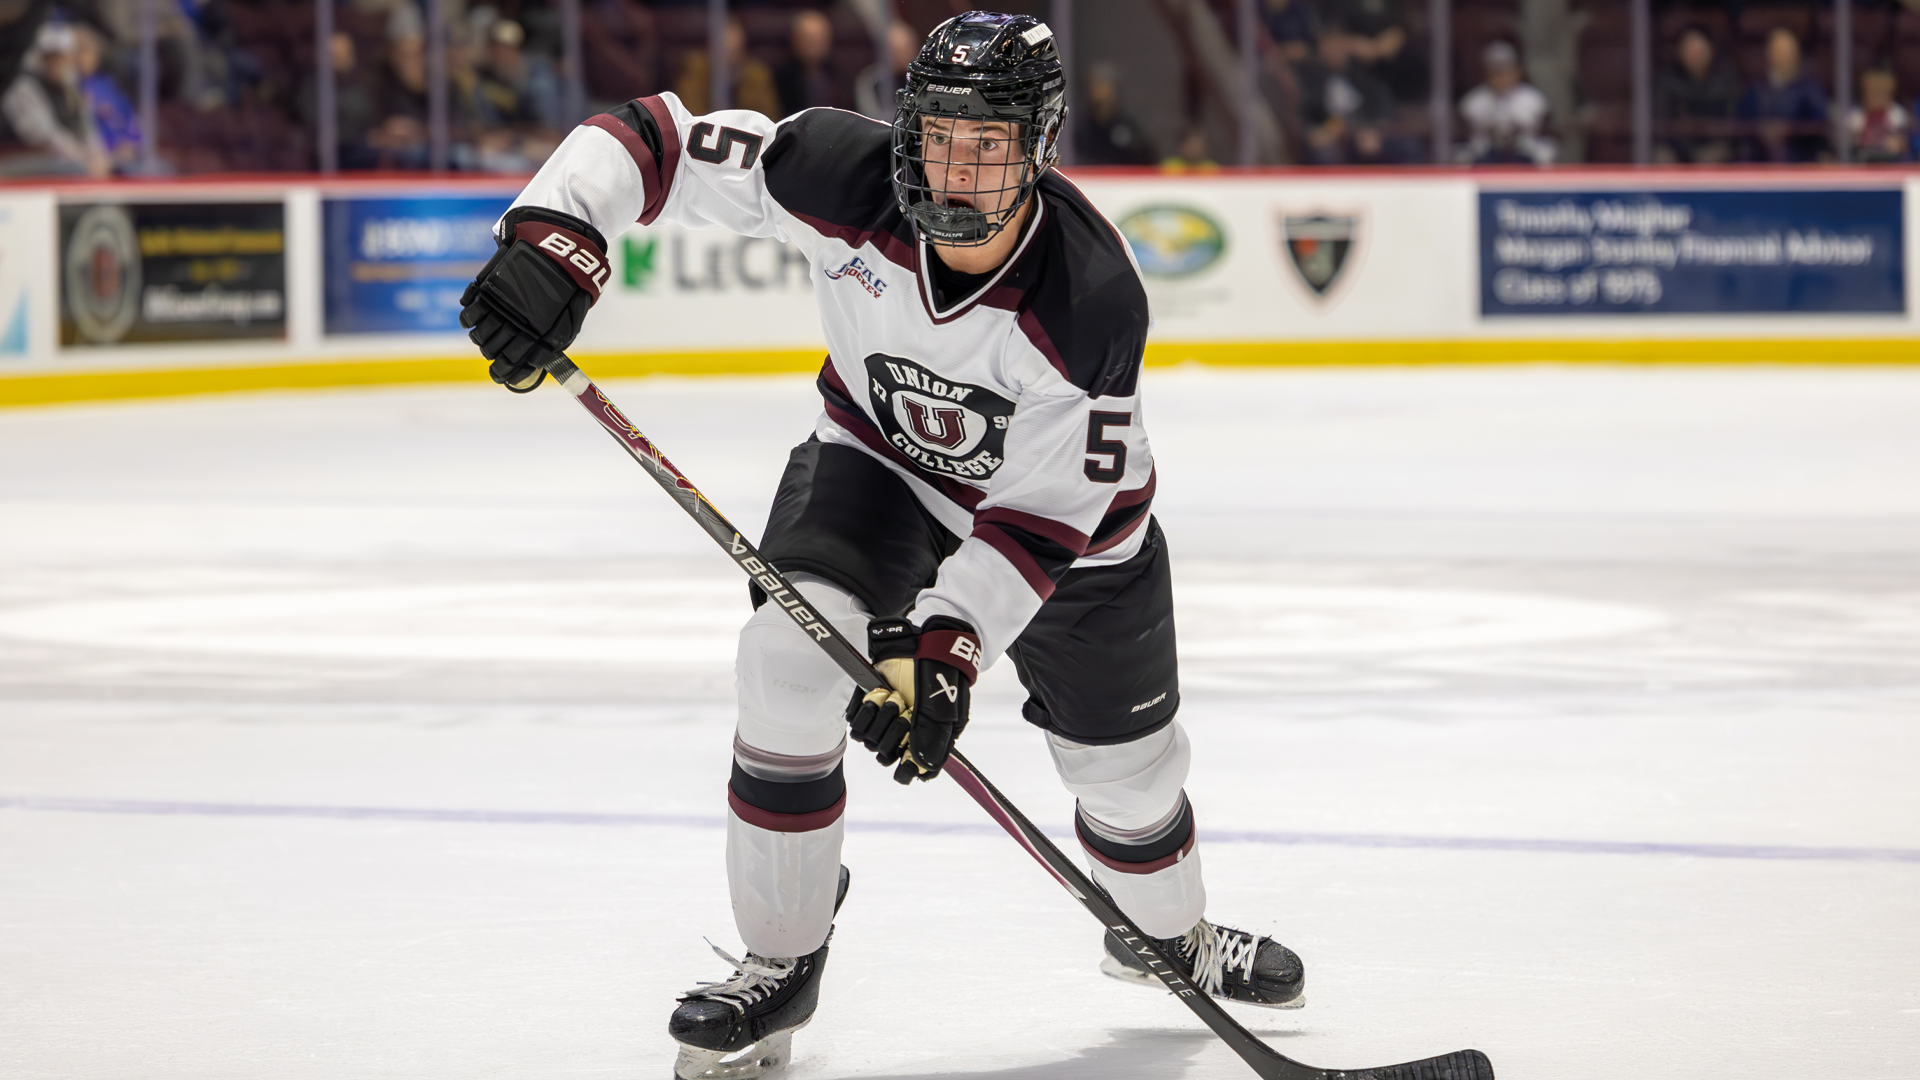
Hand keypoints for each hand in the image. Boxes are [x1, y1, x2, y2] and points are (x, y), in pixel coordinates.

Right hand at [459, 206, 609, 391]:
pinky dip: (468, 319)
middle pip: (493, 351)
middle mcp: (518, 324)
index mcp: (539, 336)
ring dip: (480, 339)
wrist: (560, 249)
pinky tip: (472, 320)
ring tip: (484, 336)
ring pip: (480, 336)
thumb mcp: (570, 321)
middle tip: (493, 353)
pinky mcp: (490, 289)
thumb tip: (536, 364)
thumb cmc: (570, 288)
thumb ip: (552, 344)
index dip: (503, 373)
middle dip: (492, 356)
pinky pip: (470, 313)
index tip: (499, 375)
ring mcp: (502, 307)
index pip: (514, 365)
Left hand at [845, 616, 980, 783]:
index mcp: (922, 740)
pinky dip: (867, 707)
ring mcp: (882, 719)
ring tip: (895, 697)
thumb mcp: (944, 713)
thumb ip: (933, 744)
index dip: (904, 767)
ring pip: (868, 739)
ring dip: (882, 717)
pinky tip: (881, 692)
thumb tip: (920, 772)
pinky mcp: (865, 704)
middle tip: (908, 710)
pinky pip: (855, 720)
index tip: (906, 755)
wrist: (921, 645)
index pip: (907, 771)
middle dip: (895, 731)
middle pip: (884, 754)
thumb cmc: (938, 678)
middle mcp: (900, 733)